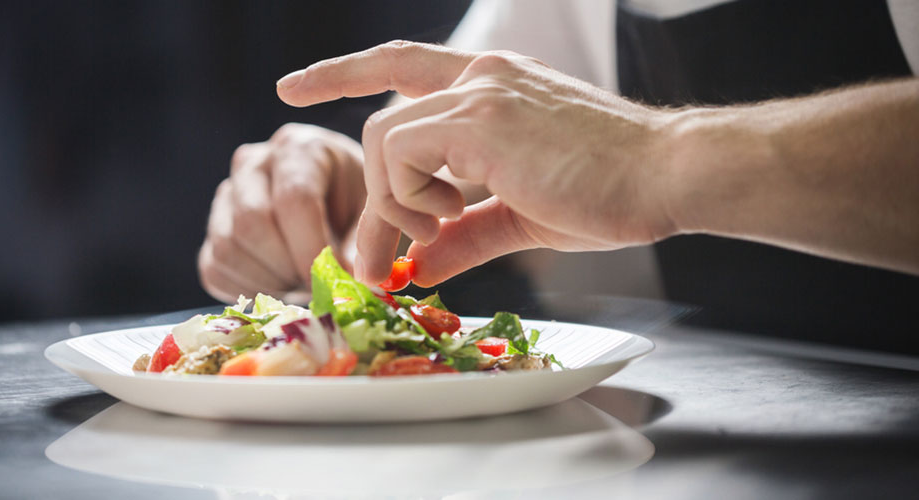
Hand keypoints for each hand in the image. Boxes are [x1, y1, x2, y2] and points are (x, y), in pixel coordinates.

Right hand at [198, 123, 365, 302]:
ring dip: (268, 282)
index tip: (334, 283)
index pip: (294, 199)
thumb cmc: (357, 203)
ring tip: (303, 285)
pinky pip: (215, 268)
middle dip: (288, 267)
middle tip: (318, 287)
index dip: (313, 250)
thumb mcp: (371, 212)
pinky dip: (247, 290)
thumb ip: (364, 245)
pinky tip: (280, 287)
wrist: (333, 200)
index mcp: (299, 148)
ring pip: (229, 248)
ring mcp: (227, 194)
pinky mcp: (214, 227)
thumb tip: (350, 285)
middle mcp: (253, 163)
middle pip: (253, 223)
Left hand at [276, 41, 679, 285]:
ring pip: (381, 138)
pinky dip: (407, 198)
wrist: (666, 177)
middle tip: (374, 261)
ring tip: (442, 228)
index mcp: (491, 87)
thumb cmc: (608, 193)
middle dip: (369, 199)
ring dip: (393, 202)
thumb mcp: (520, 215)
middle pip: (380, 123)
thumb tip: (417, 267)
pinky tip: (450, 215)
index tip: (292, 89)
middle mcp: (480, 76)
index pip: (400, 64)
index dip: (342, 72)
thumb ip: (463, 234)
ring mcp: (479, 92)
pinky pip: (400, 155)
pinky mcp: (481, 118)